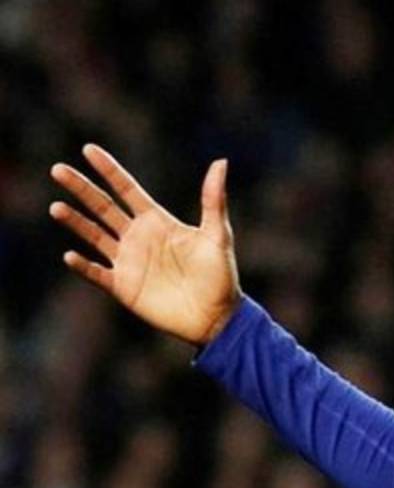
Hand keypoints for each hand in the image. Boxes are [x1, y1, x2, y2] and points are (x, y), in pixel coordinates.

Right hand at [49, 144, 241, 345]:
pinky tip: (70, 255)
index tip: (89, 149)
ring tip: (56, 207)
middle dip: (81, 189)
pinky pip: (97, 273)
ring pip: (94, 236)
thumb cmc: (220, 275)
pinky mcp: (124, 287)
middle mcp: (138, 237)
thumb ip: (214, 200)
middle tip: (57, 169)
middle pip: (103, 207)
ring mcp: (128, 262)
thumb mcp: (218, 234)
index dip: (109, 170)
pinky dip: (83, 265)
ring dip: (76, 222)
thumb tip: (221, 162)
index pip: (126, 190)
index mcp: (157, 221)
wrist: (216, 316)